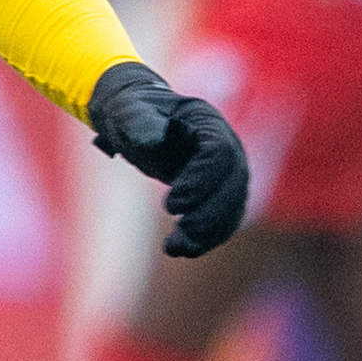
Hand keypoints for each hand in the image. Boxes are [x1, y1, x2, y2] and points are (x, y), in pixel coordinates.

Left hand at [86, 61, 252, 257]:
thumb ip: (138, 121)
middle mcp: (227, 146)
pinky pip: (223, 219)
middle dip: (210, 212)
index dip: (201, 181)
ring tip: (176, 247)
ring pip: (232, 206)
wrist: (136, 122)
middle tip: (182, 231)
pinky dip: (206, 239)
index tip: (172, 205)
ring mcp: (227, 171)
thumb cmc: (131, 112)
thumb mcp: (128, 111)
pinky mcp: (218, 192)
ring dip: (209, 232)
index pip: (220, 154)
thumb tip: (150, 141)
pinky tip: (181, 250)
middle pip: (234, 184)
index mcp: (207, 123)